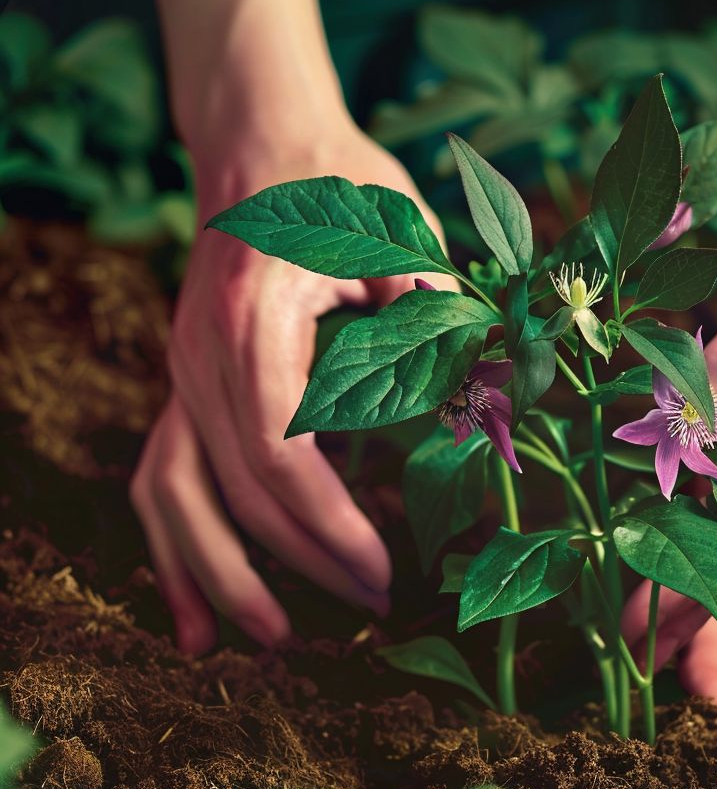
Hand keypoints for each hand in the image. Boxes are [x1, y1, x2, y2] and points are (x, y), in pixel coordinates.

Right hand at [130, 126, 449, 653]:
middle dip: (300, 565)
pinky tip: (195, 618)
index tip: (385, 577)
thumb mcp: (405, 240)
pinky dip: (178, 551)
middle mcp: (199, 356)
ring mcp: (181, 373)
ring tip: (271, 643)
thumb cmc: (342, 187)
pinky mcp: (187, 388)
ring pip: (175, 496)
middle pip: (235, 489)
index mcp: (255, 323)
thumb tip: (482, 415)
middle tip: (369, 613)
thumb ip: (436, 324)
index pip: (280, 454)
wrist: (264, 144)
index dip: (330, 528)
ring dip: (218, 578)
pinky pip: (163, 480)